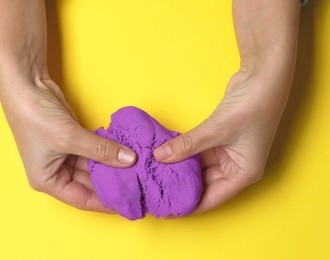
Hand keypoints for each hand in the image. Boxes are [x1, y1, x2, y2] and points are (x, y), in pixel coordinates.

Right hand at [5, 78, 136, 211]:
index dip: (105, 203)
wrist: (26, 85)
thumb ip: (101, 150)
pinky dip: (108, 151)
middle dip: (111, 183)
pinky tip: (125, 154)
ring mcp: (64, 155)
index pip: (82, 199)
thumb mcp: (70, 137)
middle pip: (89, 183)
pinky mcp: (73, 140)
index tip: (127, 203)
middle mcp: (55, 172)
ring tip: (136, 170)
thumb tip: (130, 160)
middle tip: (137, 185)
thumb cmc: (36, 117)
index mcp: (47, 181)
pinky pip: (94, 151)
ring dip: (112, 166)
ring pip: (93, 166)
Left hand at [154, 70, 288, 213]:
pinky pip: (198, 150)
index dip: (189, 205)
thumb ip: (187, 145)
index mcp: (243, 173)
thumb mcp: (217, 130)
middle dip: (181, 185)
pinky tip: (166, 154)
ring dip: (180, 167)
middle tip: (156, 189)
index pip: (212, 198)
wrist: (264, 76)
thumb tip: (160, 156)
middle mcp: (236, 166)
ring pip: (198, 166)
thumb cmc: (253, 106)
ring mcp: (227, 152)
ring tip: (156, 173)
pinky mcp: (219, 138)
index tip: (167, 209)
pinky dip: (183, 151)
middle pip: (204, 183)